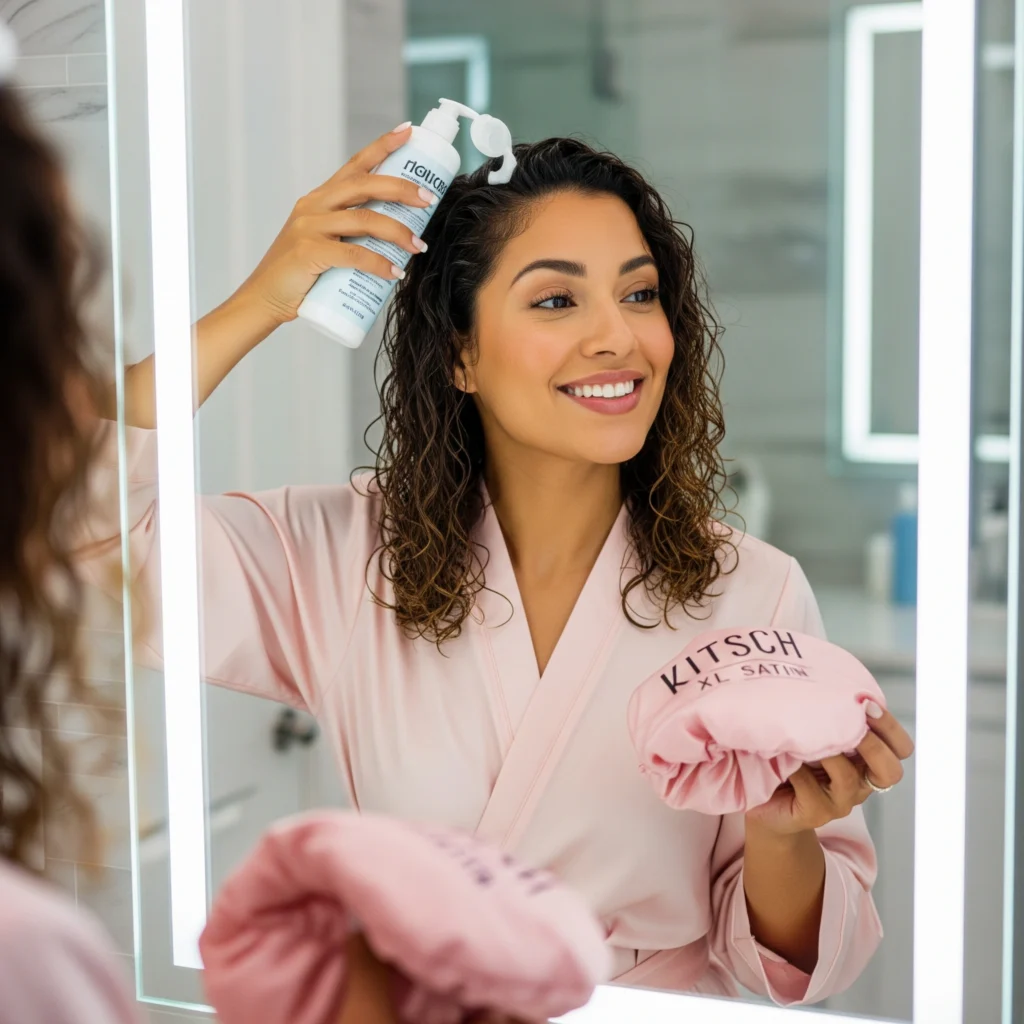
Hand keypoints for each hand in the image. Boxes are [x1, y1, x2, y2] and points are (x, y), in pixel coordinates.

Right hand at [236, 123, 434, 326]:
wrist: (265, 298)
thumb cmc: (302, 274)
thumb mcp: (326, 242)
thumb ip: (352, 235)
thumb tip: (398, 238)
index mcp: (320, 198)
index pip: (355, 165)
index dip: (382, 146)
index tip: (409, 132)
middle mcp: (314, 205)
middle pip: (365, 185)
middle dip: (401, 189)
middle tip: (428, 200)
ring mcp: (309, 227)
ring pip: (365, 220)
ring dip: (398, 232)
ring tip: (418, 246)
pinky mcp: (309, 252)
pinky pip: (354, 254)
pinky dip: (378, 264)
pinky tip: (394, 273)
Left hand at [745, 706, 914, 835]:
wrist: (768, 800)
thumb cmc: (792, 758)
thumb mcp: (814, 732)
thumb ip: (828, 716)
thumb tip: (831, 682)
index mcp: (866, 760)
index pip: (900, 748)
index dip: (890, 727)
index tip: (867, 703)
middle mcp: (860, 782)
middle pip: (891, 771)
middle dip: (872, 743)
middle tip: (851, 721)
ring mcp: (840, 801)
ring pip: (848, 778)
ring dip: (829, 753)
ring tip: (806, 737)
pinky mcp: (816, 813)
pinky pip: (812, 790)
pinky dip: (797, 771)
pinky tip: (781, 756)